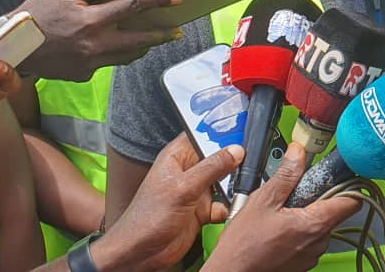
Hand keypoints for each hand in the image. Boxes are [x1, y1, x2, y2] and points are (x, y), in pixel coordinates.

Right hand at [17, 0, 181, 80]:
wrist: (9, 47)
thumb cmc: (35, 14)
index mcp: (91, 20)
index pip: (134, 7)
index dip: (159, 1)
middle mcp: (94, 44)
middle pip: (140, 39)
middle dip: (162, 34)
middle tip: (178, 30)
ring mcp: (90, 62)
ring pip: (127, 56)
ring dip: (144, 46)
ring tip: (156, 38)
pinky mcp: (83, 74)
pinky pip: (108, 63)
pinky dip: (116, 53)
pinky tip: (118, 45)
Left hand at [92, 135, 241, 271]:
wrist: (140, 254)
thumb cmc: (145, 219)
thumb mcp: (182, 188)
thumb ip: (211, 168)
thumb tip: (235, 151)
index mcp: (177, 156)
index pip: (203, 133)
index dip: (221, 130)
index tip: (241, 132)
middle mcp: (187, 171)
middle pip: (218, 156)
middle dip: (232, 161)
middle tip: (245, 162)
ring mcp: (195, 190)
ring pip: (223, 180)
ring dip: (232, 186)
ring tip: (237, 188)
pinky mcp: (201, 210)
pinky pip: (222, 203)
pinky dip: (227, 207)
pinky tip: (225, 210)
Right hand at [205, 142, 359, 271]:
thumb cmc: (244, 244)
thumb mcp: (264, 201)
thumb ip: (286, 174)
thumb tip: (299, 152)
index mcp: (315, 224)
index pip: (351, 202)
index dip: (349, 184)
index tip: (340, 174)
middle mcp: (319, 243)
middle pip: (333, 212)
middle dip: (317, 199)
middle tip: (294, 194)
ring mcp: (311, 256)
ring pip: (319, 226)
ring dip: (305, 216)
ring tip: (280, 214)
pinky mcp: (302, 264)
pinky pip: (308, 241)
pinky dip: (298, 232)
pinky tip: (277, 230)